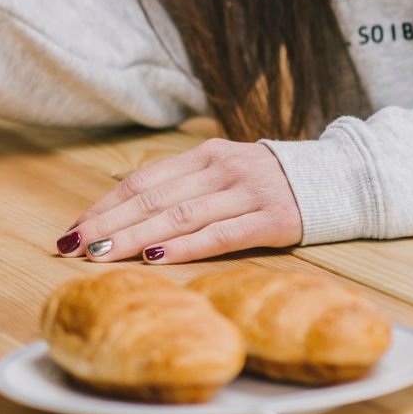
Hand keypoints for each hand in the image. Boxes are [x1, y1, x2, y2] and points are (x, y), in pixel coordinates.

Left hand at [60, 138, 303, 264]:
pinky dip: (186, 246)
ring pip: (179, 216)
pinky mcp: (271, 219)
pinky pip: (221, 234)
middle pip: (152, 198)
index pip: (142, 181)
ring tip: (101, 253)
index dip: (105, 206)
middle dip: (108, 224)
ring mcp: (246, 192)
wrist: (339, 179)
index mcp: (204, 156)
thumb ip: (185, 189)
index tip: (73, 228)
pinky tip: (157, 256)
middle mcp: (220, 169)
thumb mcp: (225, 174)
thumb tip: (128, 216)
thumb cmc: (270, 184)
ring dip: (135, 236)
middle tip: (74, 245)